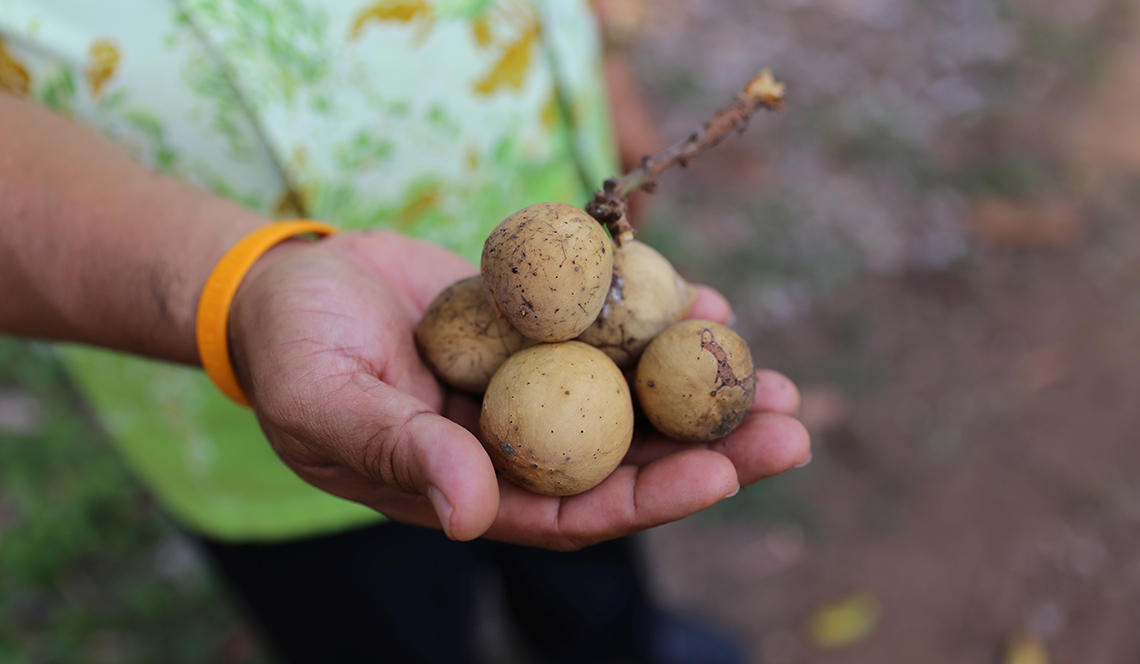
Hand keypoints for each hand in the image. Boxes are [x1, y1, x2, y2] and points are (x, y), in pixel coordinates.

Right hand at [229, 231, 809, 549]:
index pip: (575, 509)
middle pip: (628, 457)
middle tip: (790, 427)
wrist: (291, 281)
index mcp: (474, 485)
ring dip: (704, 389)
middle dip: (712, 448)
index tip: (721, 473)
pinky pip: (610, 330)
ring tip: (777, 378)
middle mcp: (518, 441)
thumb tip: (472, 514)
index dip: (651, 497)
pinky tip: (710, 301)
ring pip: (633, 398)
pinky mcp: (538, 329)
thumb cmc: (291, 350)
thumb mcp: (329, 401)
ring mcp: (533, 384)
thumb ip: (399, 451)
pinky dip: (658, 319)